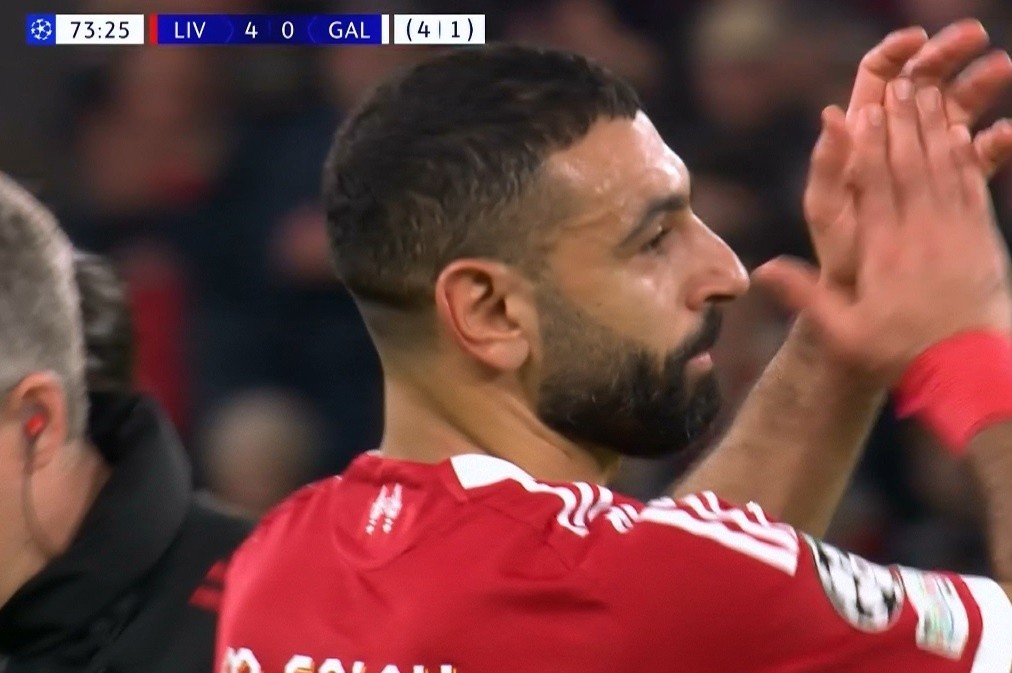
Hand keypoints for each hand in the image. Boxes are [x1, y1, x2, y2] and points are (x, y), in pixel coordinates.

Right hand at [758, 82, 1011, 383]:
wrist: (968, 370)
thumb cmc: (899, 354)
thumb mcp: (843, 334)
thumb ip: (806, 298)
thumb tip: (764, 270)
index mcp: (885, 252)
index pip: (875, 186)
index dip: (869, 145)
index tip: (862, 110)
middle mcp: (922, 234)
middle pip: (910, 165)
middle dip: (902, 122)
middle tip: (897, 84)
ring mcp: (957, 233)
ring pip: (943, 168)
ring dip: (934, 128)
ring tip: (925, 93)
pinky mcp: (982, 240)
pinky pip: (973, 187)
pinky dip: (966, 157)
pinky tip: (961, 133)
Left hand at [797, 21, 1011, 288]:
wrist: (866, 293)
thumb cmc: (838, 253)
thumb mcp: (827, 208)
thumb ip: (829, 164)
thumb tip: (833, 114)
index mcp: (860, 138)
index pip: (877, 79)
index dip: (896, 53)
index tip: (918, 38)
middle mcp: (893, 143)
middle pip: (921, 85)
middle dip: (947, 56)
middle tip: (975, 35)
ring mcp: (924, 164)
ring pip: (955, 112)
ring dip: (980, 87)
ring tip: (1002, 68)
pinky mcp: (950, 188)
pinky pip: (976, 157)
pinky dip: (993, 142)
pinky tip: (1007, 133)